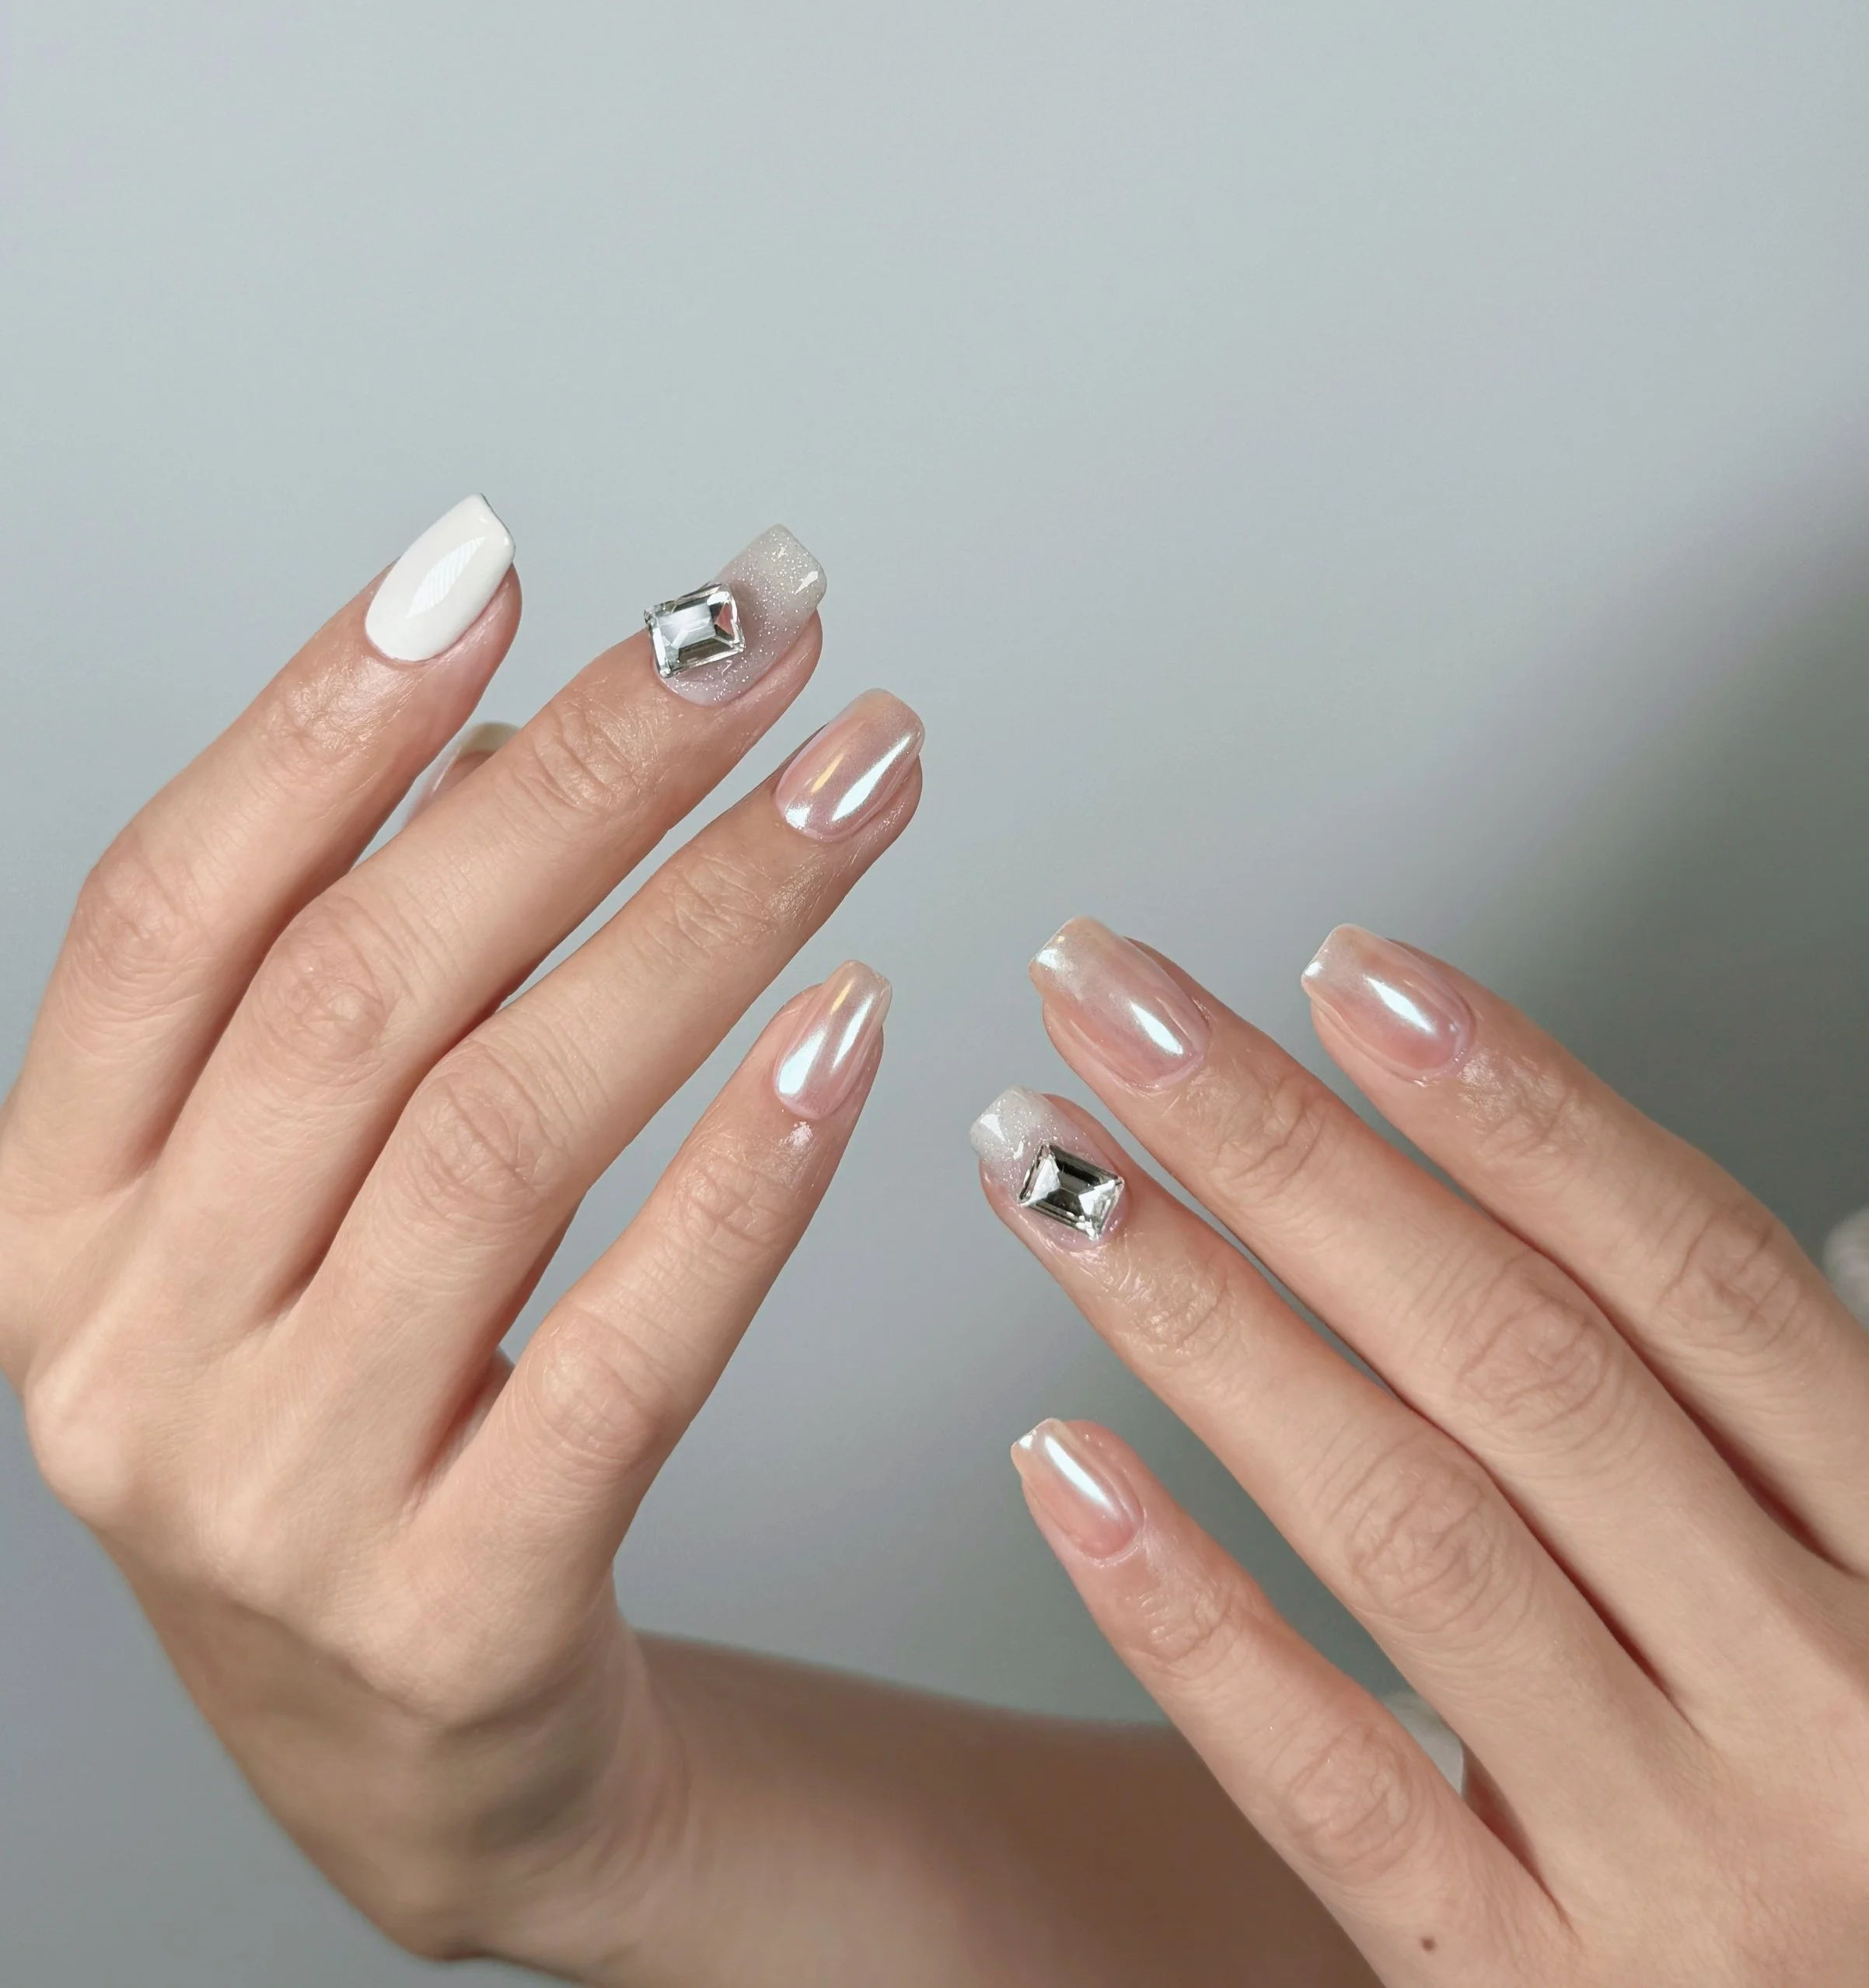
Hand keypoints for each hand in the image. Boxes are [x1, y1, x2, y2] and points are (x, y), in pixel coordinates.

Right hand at [0, 501, 922, 1976]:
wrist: (424, 1755)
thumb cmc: (359, 1409)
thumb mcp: (290, 1200)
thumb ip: (365, 971)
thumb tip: (521, 730)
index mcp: (46, 1220)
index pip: (166, 910)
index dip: (323, 714)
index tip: (493, 560)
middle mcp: (120, 1355)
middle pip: (362, 987)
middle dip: (587, 770)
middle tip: (761, 632)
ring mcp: (272, 1502)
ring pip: (505, 1130)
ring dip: (708, 916)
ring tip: (856, 778)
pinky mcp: (456, 1614)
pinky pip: (630, 1345)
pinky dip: (754, 1162)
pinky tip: (854, 1019)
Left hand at [974, 918, 1868, 1984]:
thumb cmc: (1836, 1808)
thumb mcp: (1842, 1591)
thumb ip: (1702, 1417)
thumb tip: (1478, 1139)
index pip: (1697, 1272)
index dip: (1518, 1101)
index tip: (1346, 968)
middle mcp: (1814, 1697)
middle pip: (1519, 1358)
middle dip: (1289, 1149)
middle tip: (1110, 1004)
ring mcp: (1682, 1866)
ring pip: (1409, 1530)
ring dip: (1202, 1319)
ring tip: (1045, 1171)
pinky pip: (1335, 1789)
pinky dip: (1189, 1616)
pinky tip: (1060, 1466)